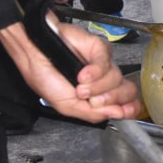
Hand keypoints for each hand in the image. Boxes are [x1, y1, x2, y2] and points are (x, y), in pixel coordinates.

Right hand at [0, 22, 140, 122]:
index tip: (126, 111)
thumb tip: (116, 114)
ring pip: (115, 77)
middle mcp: (102, 79)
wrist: (34, 53)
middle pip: (125, 90)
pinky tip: (83, 75)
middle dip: (112, 99)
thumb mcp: (66, 106)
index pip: (123, 102)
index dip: (129, 108)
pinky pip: (105, 61)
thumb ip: (91, 113)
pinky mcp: (97, 48)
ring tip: (80, 87)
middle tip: (94, 101)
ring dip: (97, 86)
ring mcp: (101, 63)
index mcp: (97, 95)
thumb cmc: (45, 76)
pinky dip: (95, 71)